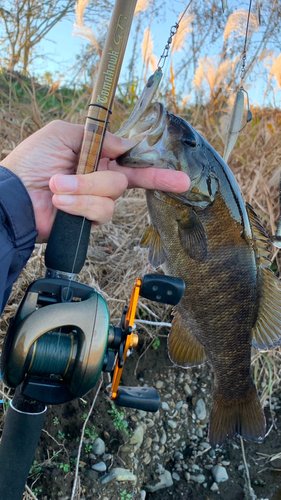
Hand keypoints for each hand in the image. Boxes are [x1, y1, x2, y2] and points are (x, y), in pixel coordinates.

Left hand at [1, 120, 189, 238]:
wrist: (13, 197)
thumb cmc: (31, 162)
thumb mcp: (61, 134)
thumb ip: (95, 136)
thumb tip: (125, 144)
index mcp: (96, 158)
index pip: (132, 161)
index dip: (156, 168)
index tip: (181, 178)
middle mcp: (100, 179)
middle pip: (129, 178)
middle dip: (124, 178)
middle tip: (125, 180)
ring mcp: (95, 201)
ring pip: (113, 194)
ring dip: (83, 189)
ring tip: (57, 188)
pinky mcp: (89, 220)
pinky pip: (101, 211)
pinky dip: (80, 205)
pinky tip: (60, 203)